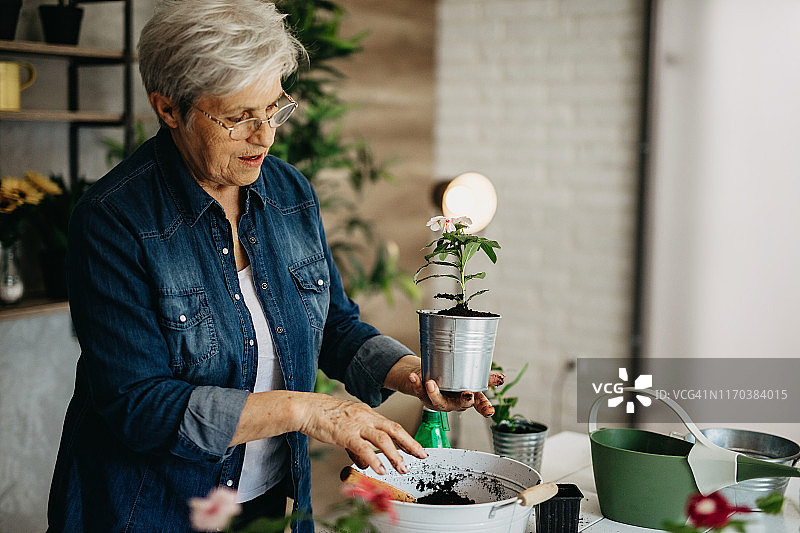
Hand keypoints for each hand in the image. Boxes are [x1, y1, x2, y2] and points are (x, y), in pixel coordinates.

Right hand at [297, 393, 426, 474]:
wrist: (307, 408)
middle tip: (422, 455)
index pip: (392, 425)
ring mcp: (357, 424)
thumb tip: (365, 462)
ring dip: (395, 455)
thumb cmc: (324, 416)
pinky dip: (373, 460)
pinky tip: (380, 469)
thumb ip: (358, 444)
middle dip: (410, 443)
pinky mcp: (345, 433)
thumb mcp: (346, 427)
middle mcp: (366, 417)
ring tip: (402, 468)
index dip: (407, 437)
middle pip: (394, 429)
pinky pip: (363, 448)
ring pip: (382, 439)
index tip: (417, 448)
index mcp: (368, 413)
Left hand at [385, 355, 504, 416]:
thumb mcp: (469, 376)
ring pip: (437, 402)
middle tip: (468, 394)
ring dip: (434, 393)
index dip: (485, 408)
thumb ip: (484, 377)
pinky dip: (416, 384)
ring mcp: (438, 402)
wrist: (428, 375)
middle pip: (459, 405)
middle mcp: (454, 403)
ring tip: (431, 383)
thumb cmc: (452, 378)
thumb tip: (502, 378)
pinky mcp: (424, 397)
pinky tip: (414, 377)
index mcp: (468, 398)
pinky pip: (420, 392)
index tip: (489, 412)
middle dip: (463, 400)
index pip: (480, 405)